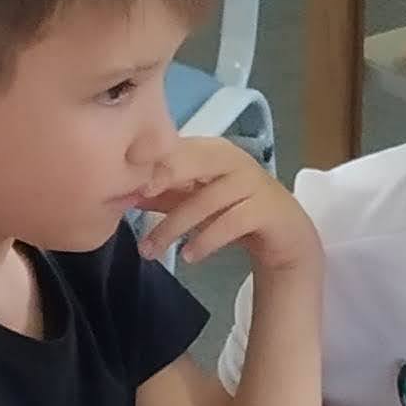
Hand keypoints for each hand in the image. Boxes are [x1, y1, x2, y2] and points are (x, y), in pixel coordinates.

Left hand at [135, 138, 317, 277]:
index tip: (121, 183)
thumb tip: (119, 194)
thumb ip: (161, 195)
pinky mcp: (267, 209)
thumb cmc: (233, 213)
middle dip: (162, 178)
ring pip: (207, 198)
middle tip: (136, 199)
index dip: (149, 162)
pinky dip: (206, 239)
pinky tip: (188, 257)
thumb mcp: (192, 202)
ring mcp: (253, 183)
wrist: (285, 237)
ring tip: (150, 251)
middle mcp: (233, 160)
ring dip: (174, 226)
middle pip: (192, 161)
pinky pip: (231, 222)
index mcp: (212, 151)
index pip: (176, 148)